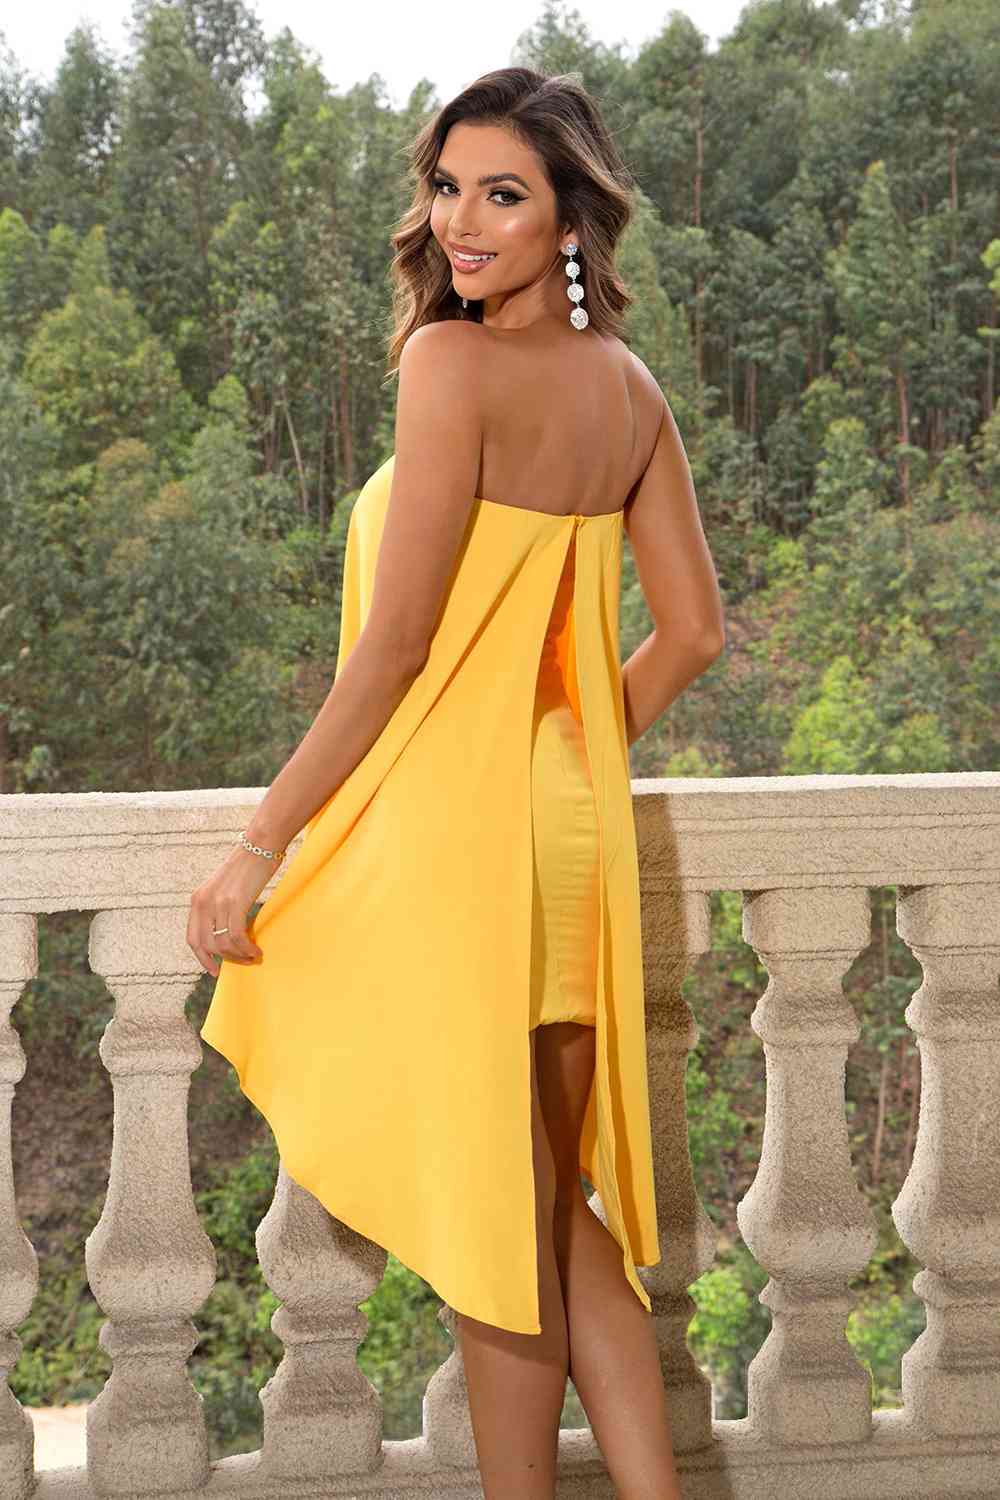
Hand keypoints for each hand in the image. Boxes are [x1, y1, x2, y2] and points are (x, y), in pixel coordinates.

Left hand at [187, 845, 273, 977]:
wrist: (260, 845)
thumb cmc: (248, 866)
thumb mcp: (224, 889)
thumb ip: (219, 908)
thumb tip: (226, 934)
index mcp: (197, 899)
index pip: (193, 938)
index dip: (202, 958)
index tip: (213, 969)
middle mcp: (203, 902)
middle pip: (206, 945)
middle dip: (224, 959)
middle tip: (241, 962)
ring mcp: (218, 903)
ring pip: (222, 944)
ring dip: (238, 956)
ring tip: (252, 956)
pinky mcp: (235, 903)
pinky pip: (236, 937)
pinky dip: (246, 948)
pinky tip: (256, 951)